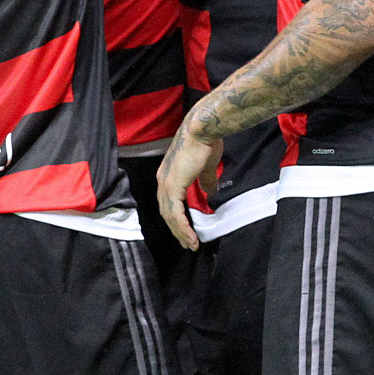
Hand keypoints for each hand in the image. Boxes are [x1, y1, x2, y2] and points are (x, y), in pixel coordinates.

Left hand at [156, 119, 221, 251]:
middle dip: (177, 230)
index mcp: (168, 175)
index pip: (168, 203)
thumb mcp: (205, 167)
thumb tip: (211, 191)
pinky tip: (190, 237)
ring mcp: (166, 184)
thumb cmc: (205, 143)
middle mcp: (162, 181)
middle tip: (188, 244)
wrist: (202, 129)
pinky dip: (183, 227)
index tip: (186, 232)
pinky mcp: (172, 186)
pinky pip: (175, 213)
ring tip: (191, 245)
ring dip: (181, 233)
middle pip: (166, 213)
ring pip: (170, 216)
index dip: (177, 219)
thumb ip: (205, 180)